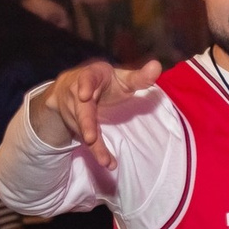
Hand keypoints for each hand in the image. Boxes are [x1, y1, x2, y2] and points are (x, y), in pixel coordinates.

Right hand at [42, 58, 163, 163]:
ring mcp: (74, 110)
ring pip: (83, 128)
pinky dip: (97, 151)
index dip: (85, 86)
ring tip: (104, 160)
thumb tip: (157, 65)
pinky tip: (108, 163)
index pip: (86, 79)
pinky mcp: (77, 125)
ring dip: (94, 145)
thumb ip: (139, 76)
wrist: (71, 89)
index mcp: (90, 76)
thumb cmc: (103, 82)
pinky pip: (87, 139)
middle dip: (85, 124)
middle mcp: (76, 93)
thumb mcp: (120, 78)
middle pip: (81, 109)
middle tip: (90, 138)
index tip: (85, 95)